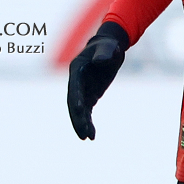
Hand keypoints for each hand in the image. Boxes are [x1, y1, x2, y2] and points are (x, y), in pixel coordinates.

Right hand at [66, 22, 129, 139]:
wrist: (109, 48)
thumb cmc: (108, 45)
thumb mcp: (108, 47)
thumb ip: (104, 54)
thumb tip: (100, 61)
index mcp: (77, 68)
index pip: (74, 86)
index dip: (76, 98)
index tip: (80, 110)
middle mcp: (76, 81)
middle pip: (73, 103)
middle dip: (77, 118)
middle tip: (82, 133)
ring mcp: (82, 90)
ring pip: (79, 110)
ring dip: (82, 124)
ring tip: (88, 138)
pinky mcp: (89, 95)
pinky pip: (87, 112)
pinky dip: (89, 122)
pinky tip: (92, 135)